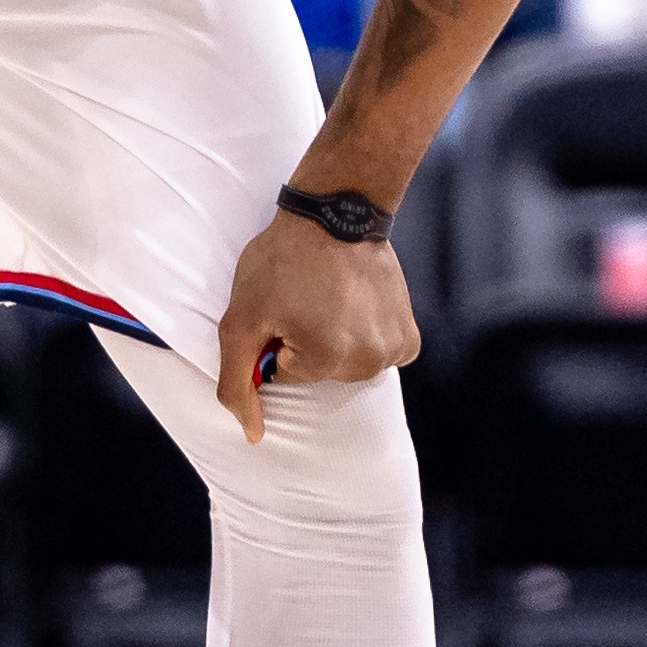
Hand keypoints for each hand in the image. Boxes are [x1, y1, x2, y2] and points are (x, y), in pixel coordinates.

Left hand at [215, 211, 420, 444]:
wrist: (337, 210)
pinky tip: (358, 306)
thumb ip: (238, 382)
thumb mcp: (240, 319)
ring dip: (336, 339)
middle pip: (319, 372)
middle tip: (305, 298)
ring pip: (348, 366)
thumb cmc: (283, 260)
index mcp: (326, 361)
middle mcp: (368, 362)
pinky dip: (368, 337)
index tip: (282, 306)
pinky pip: (380, 356)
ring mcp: (393, 350)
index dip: (277, 337)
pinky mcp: (409, 338)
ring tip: (331, 297)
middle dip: (306, 340)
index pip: (284, 373)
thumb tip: (252, 436)